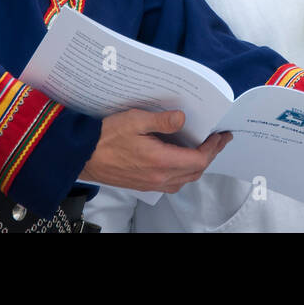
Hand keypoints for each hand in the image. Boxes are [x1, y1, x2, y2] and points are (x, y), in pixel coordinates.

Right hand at [79, 109, 231, 193]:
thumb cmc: (106, 136)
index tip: (221, 136)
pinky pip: (172, 183)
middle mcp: (158, 177)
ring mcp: (151, 183)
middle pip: (195, 171)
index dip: (213, 148)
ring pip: (185, 179)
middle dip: (210, 155)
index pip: (198, 160)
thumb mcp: (135, 120)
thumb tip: (182, 119)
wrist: (82, 156)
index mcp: (160, 161)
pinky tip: (181, 159)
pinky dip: (184, 172)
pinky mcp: (143, 184)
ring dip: (198, 165)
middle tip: (218, 141)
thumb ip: (161, 120)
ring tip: (204, 149)